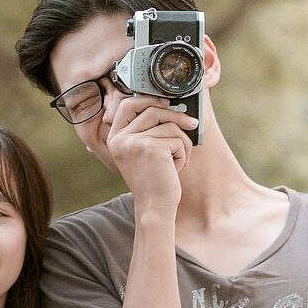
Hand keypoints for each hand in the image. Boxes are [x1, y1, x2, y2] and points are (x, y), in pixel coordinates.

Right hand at [106, 95, 197, 211]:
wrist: (154, 207)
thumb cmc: (152, 181)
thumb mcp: (141, 152)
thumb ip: (146, 130)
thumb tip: (169, 105)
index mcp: (115, 138)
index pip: (128, 105)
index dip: (149, 99)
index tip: (166, 102)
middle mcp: (121, 139)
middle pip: (153, 110)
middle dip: (176, 116)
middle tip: (192, 123)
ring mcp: (135, 143)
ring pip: (170, 126)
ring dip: (182, 143)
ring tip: (177, 161)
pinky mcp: (152, 149)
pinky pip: (178, 140)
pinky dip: (184, 154)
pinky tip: (175, 169)